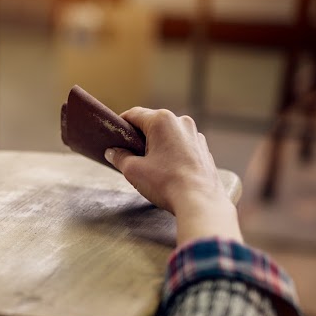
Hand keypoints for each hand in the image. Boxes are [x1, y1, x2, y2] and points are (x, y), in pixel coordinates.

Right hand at [104, 107, 242, 245]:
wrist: (199, 201)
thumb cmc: (166, 183)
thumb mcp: (133, 170)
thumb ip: (119, 157)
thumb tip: (112, 152)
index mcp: (162, 121)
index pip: (134, 114)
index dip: (121, 124)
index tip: (114, 135)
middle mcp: (181, 122)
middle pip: (152, 123)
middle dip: (139, 136)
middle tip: (128, 154)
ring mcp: (195, 135)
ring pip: (168, 134)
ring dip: (156, 144)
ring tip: (149, 165)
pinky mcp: (203, 149)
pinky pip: (181, 145)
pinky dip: (171, 152)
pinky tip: (167, 170)